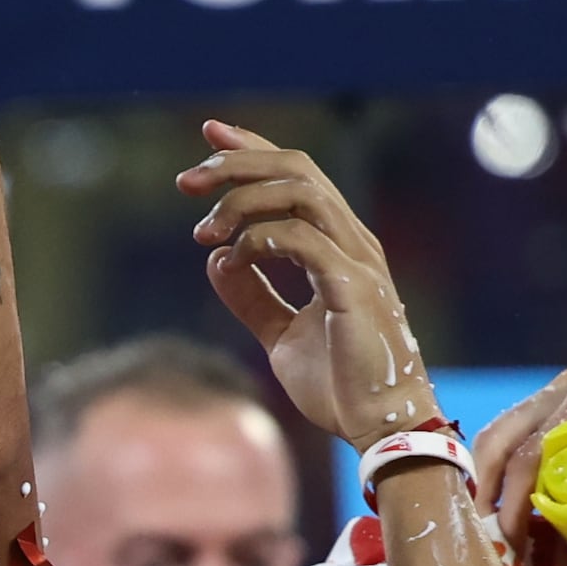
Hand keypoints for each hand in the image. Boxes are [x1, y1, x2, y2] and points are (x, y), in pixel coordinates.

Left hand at [172, 127, 438, 447]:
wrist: (380, 429)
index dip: (252, 149)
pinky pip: (303, 240)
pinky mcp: (354, 288)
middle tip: (187, 182)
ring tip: (204, 231)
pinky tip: (233, 260)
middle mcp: (352, 243)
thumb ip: (253, 298)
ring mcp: (358, 262)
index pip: (296, 177)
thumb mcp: (282, 337)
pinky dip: (259, 241)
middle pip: (296, 169)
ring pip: (299, 192)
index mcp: (339, 247)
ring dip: (242, 201)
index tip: (208, 136)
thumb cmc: (342, 387)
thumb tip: (215, 262)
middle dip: (236, 164)